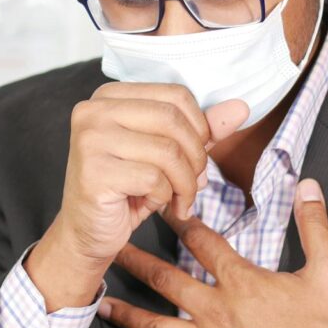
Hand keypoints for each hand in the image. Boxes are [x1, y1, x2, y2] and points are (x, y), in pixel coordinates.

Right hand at [25, 84, 248, 310]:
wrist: (87, 233)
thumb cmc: (126, 189)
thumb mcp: (166, 154)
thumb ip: (200, 129)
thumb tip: (240, 108)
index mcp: (110, 95)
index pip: (175, 95)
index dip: (199, 127)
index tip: (196, 154)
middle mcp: (94, 110)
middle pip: (173, 120)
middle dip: (195, 157)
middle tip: (194, 183)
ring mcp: (90, 139)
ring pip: (167, 151)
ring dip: (185, 183)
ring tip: (178, 198)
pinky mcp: (94, 172)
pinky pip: (153, 179)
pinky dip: (164, 197)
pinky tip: (153, 205)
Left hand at [98, 178, 327, 327]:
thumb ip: (315, 226)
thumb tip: (308, 185)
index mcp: (241, 282)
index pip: (203, 242)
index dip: (181, 221)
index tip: (161, 206)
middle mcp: (217, 311)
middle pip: (167, 279)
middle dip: (136, 261)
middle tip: (112, 247)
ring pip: (159, 326)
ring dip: (128, 313)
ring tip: (102, 303)